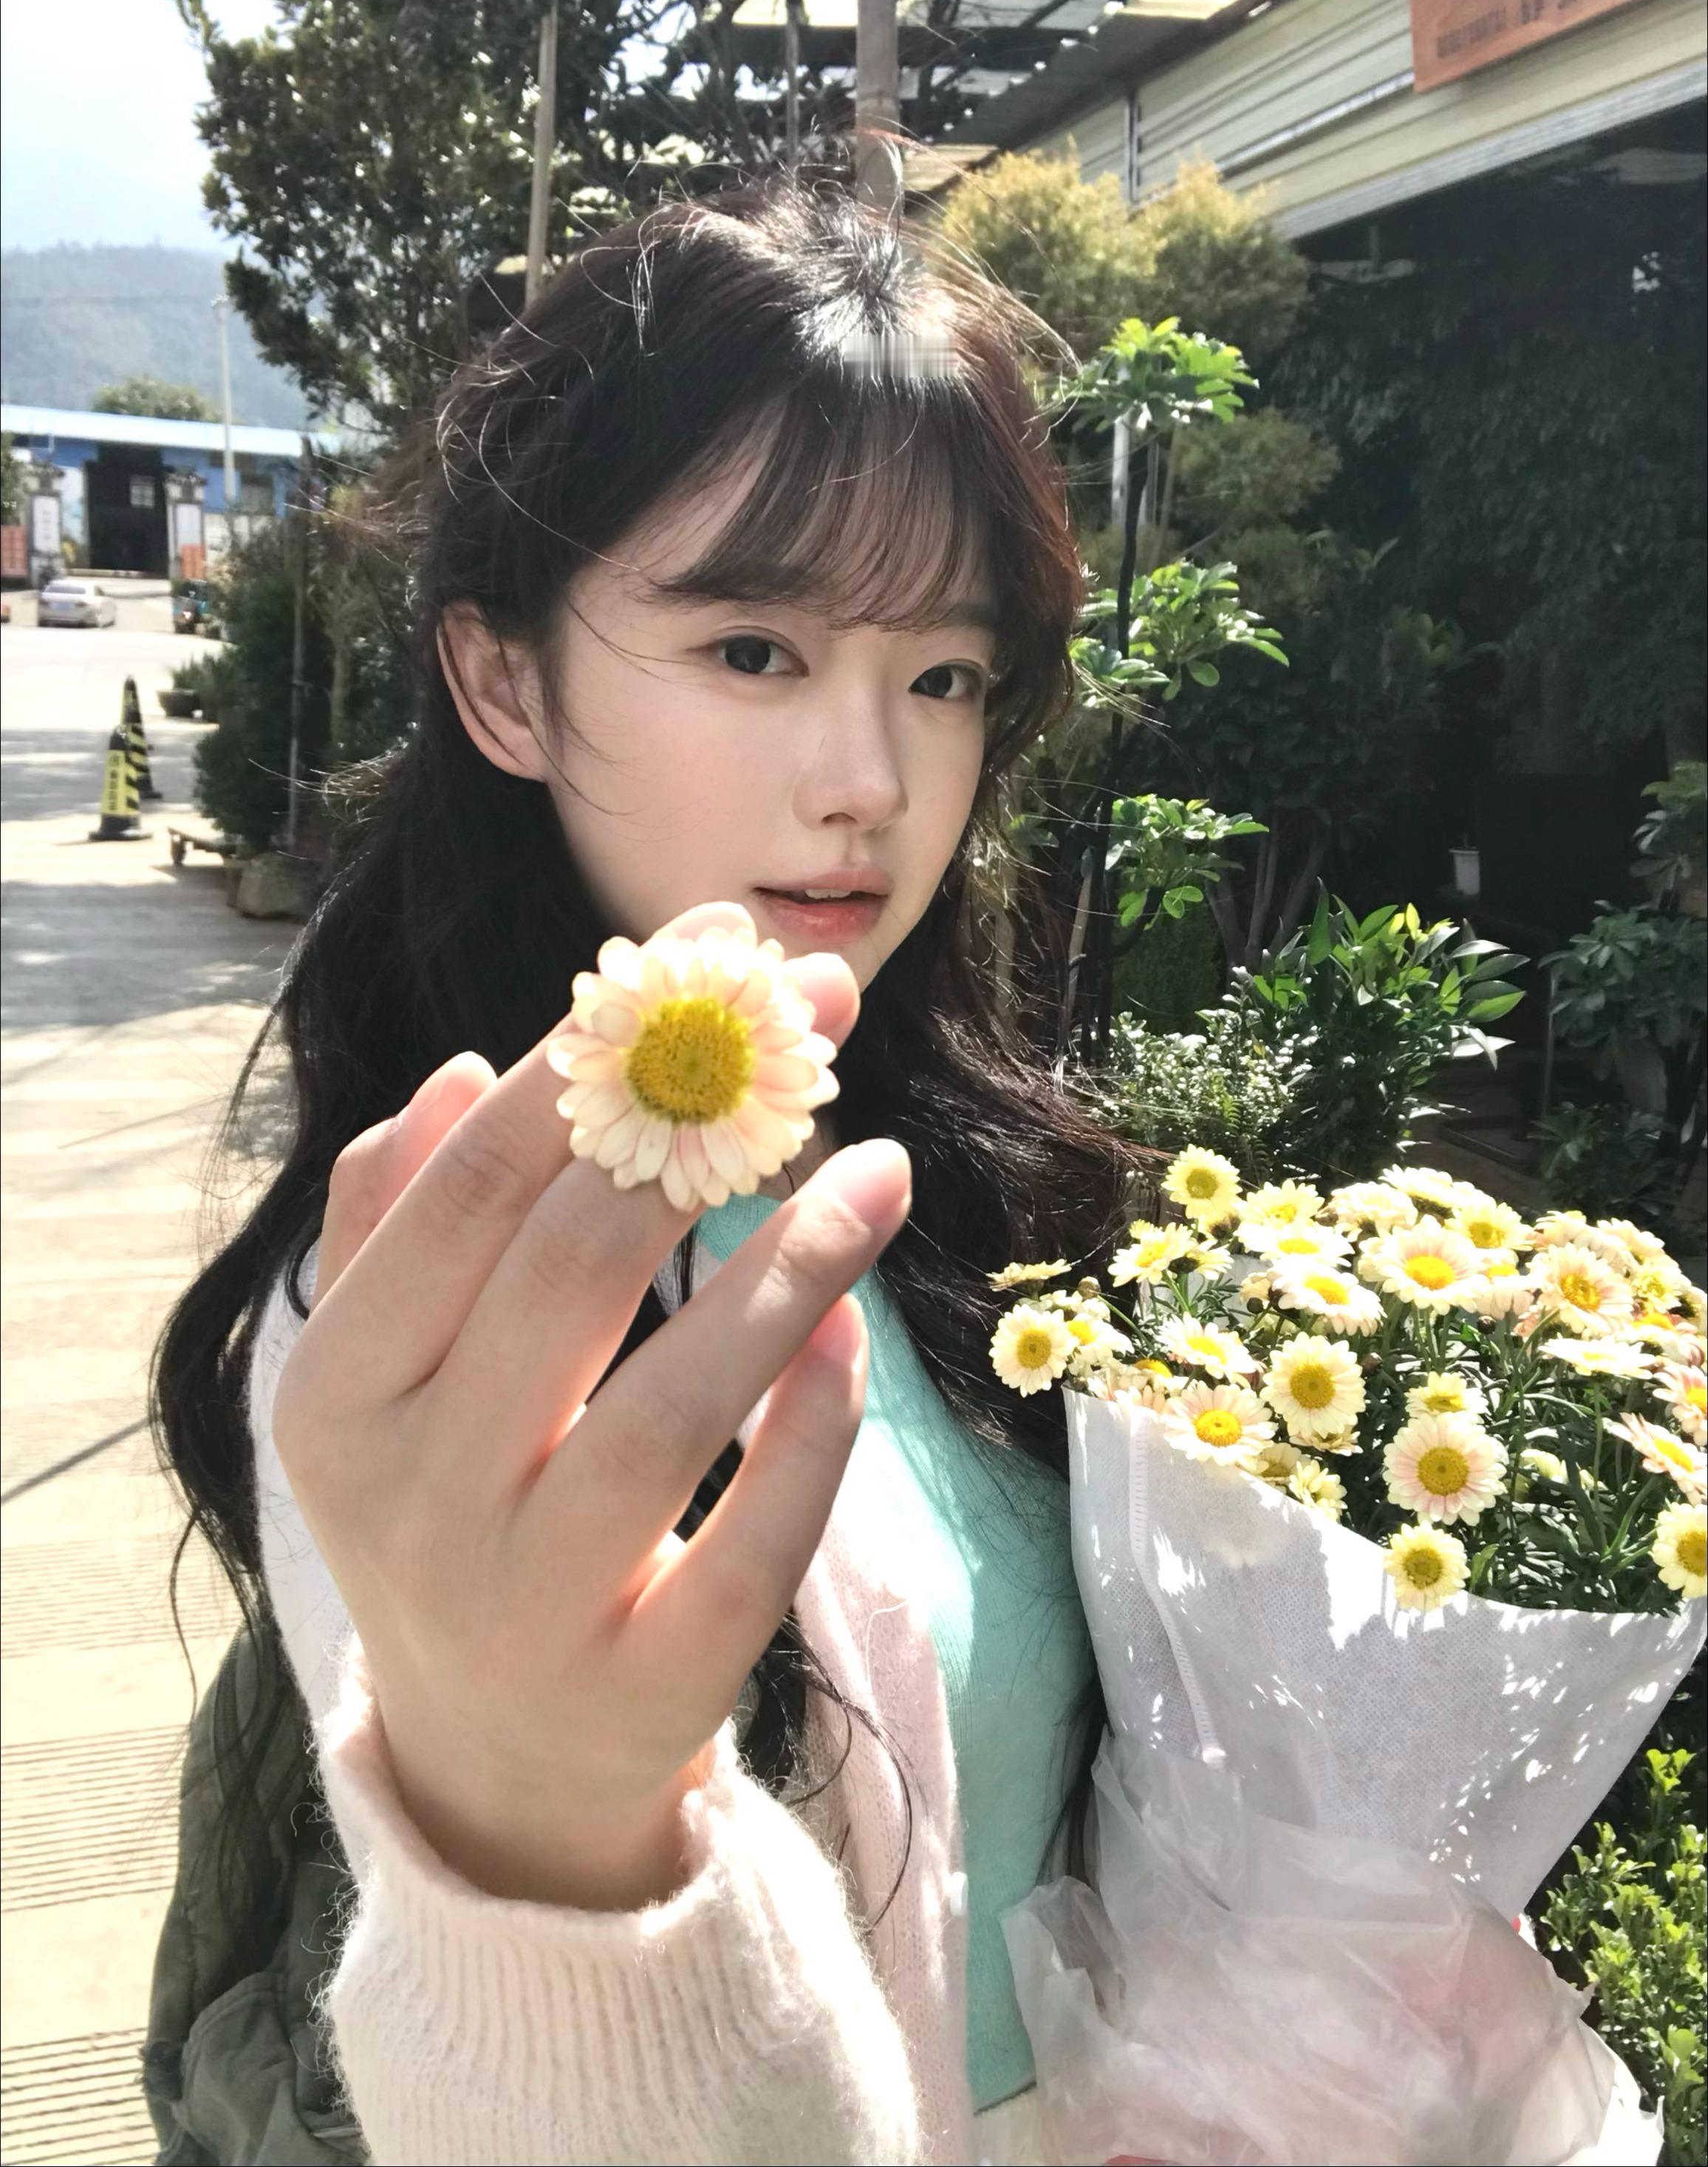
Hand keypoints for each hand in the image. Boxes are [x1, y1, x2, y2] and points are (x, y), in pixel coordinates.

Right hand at [276, 902, 909, 1910]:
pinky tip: (856, 1332)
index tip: (714, 954)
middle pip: (574, 1268)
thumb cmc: (452, 1506)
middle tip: (819, 1016)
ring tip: (880, 1167)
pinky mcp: (651, 1688)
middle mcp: (416, 1499)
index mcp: (338, 1394)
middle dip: (709, 1116)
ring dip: (793, 1262)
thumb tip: (460, 1070)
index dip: (594, 1052)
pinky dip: (815, 1429)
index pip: (468, 1190)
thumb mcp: (382, 1377)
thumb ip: (392, 1223)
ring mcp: (531, 1605)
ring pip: (678, 1402)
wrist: (494, 1763)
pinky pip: (756, 1542)